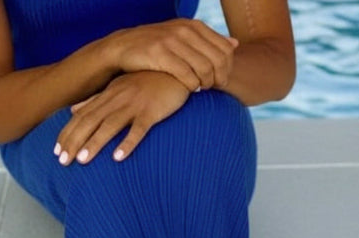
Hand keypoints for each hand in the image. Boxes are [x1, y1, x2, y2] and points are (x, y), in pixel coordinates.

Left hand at [54, 71, 190, 165]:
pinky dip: (128, 142)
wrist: (175, 71)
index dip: (68, 134)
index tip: (57, 152)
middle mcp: (117, 98)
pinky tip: (118, 157)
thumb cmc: (146, 83)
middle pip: (90, 121)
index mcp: (107, 95)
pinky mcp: (152, 111)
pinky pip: (139, 129)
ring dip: (95, 142)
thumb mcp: (117, 88)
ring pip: (110, 125)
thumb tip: (73, 110)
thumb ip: (95, 100)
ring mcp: (134, 104)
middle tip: (63, 161)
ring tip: (83, 160)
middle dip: (75, 141)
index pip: (81, 116)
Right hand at [111, 19, 237, 91]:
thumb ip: (209, 41)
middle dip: (219, 78)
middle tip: (214, 88)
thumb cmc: (158, 47)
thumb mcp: (184, 38)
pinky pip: (186, 74)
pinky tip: (190, 90)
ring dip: (206, 83)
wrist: (124, 46)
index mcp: (194, 26)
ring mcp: (173, 41)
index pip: (224, 49)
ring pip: (204, 68)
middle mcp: (185, 30)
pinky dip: (192, 85)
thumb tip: (235, 44)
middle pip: (217, 60)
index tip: (221, 80)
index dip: (227, 68)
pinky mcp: (160, 54)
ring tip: (201, 89)